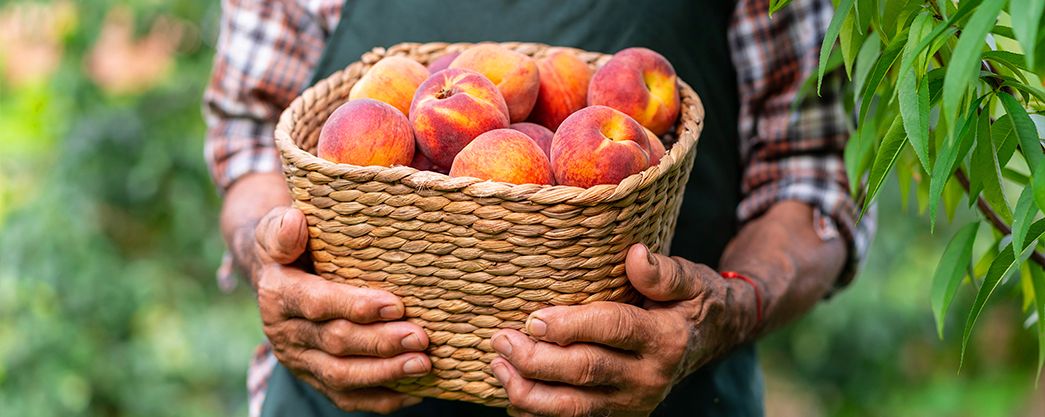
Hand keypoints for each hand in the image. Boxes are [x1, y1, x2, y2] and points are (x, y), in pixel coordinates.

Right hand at [247, 207, 430, 412]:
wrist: (277, 274)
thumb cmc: (291, 245)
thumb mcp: (277, 229)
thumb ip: (283, 229)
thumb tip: (295, 221)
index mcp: (278, 294)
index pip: (318, 304)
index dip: (356, 306)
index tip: (396, 305)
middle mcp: (285, 332)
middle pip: (335, 344)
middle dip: (380, 343)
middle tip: (421, 338)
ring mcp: (299, 360)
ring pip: (341, 376)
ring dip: (384, 373)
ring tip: (423, 364)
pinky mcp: (314, 377)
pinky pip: (345, 397)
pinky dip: (380, 399)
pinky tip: (414, 392)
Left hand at [489, 244, 758, 416]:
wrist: (713, 339)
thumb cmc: (693, 302)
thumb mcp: (690, 279)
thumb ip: (663, 272)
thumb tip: (636, 255)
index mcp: (665, 339)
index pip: (613, 330)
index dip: (571, 326)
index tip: (534, 318)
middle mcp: (649, 377)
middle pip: (586, 372)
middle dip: (537, 359)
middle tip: (501, 339)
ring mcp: (633, 402)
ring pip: (575, 407)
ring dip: (530, 391)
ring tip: (498, 366)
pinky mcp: (619, 414)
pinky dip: (540, 412)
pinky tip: (512, 393)